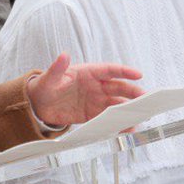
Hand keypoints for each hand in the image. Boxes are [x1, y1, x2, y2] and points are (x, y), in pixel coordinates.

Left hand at [27, 53, 142, 127]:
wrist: (38, 105)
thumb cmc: (45, 86)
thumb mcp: (49, 78)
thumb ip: (57, 68)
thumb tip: (64, 55)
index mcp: (88, 73)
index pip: (110, 70)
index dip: (124, 72)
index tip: (138, 75)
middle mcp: (96, 86)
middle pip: (119, 88)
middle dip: (133, 93)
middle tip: (145, 99)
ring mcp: (96, 101)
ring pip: (117, 104)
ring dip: (128, 109)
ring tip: (139, 116)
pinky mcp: (92, 115)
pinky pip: (108, 119)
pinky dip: (118, 123)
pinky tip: (127, 128)